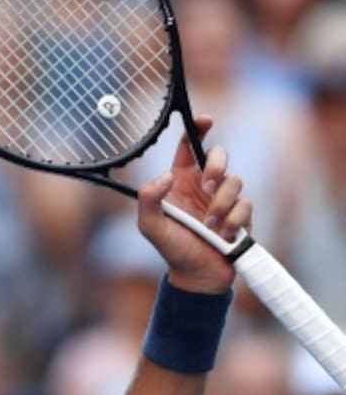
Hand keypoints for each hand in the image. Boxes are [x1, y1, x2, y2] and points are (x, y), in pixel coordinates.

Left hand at [137, 116, 251, 294]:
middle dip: (218, 165)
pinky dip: (233, 221)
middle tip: (207, 184)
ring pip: (236, 181)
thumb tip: (166, 176)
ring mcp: (224, 199)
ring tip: (209, 225)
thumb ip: (148, 199)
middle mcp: (203, 186)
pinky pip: (245, 205)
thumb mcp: (150, 226)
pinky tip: (222, 235)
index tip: (205, 120)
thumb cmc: (172, 248)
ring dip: (221, 205)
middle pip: (220, 155)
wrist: (197, 275)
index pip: (189, 147)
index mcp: (180, 181)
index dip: (197, 130)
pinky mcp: (241, 214)